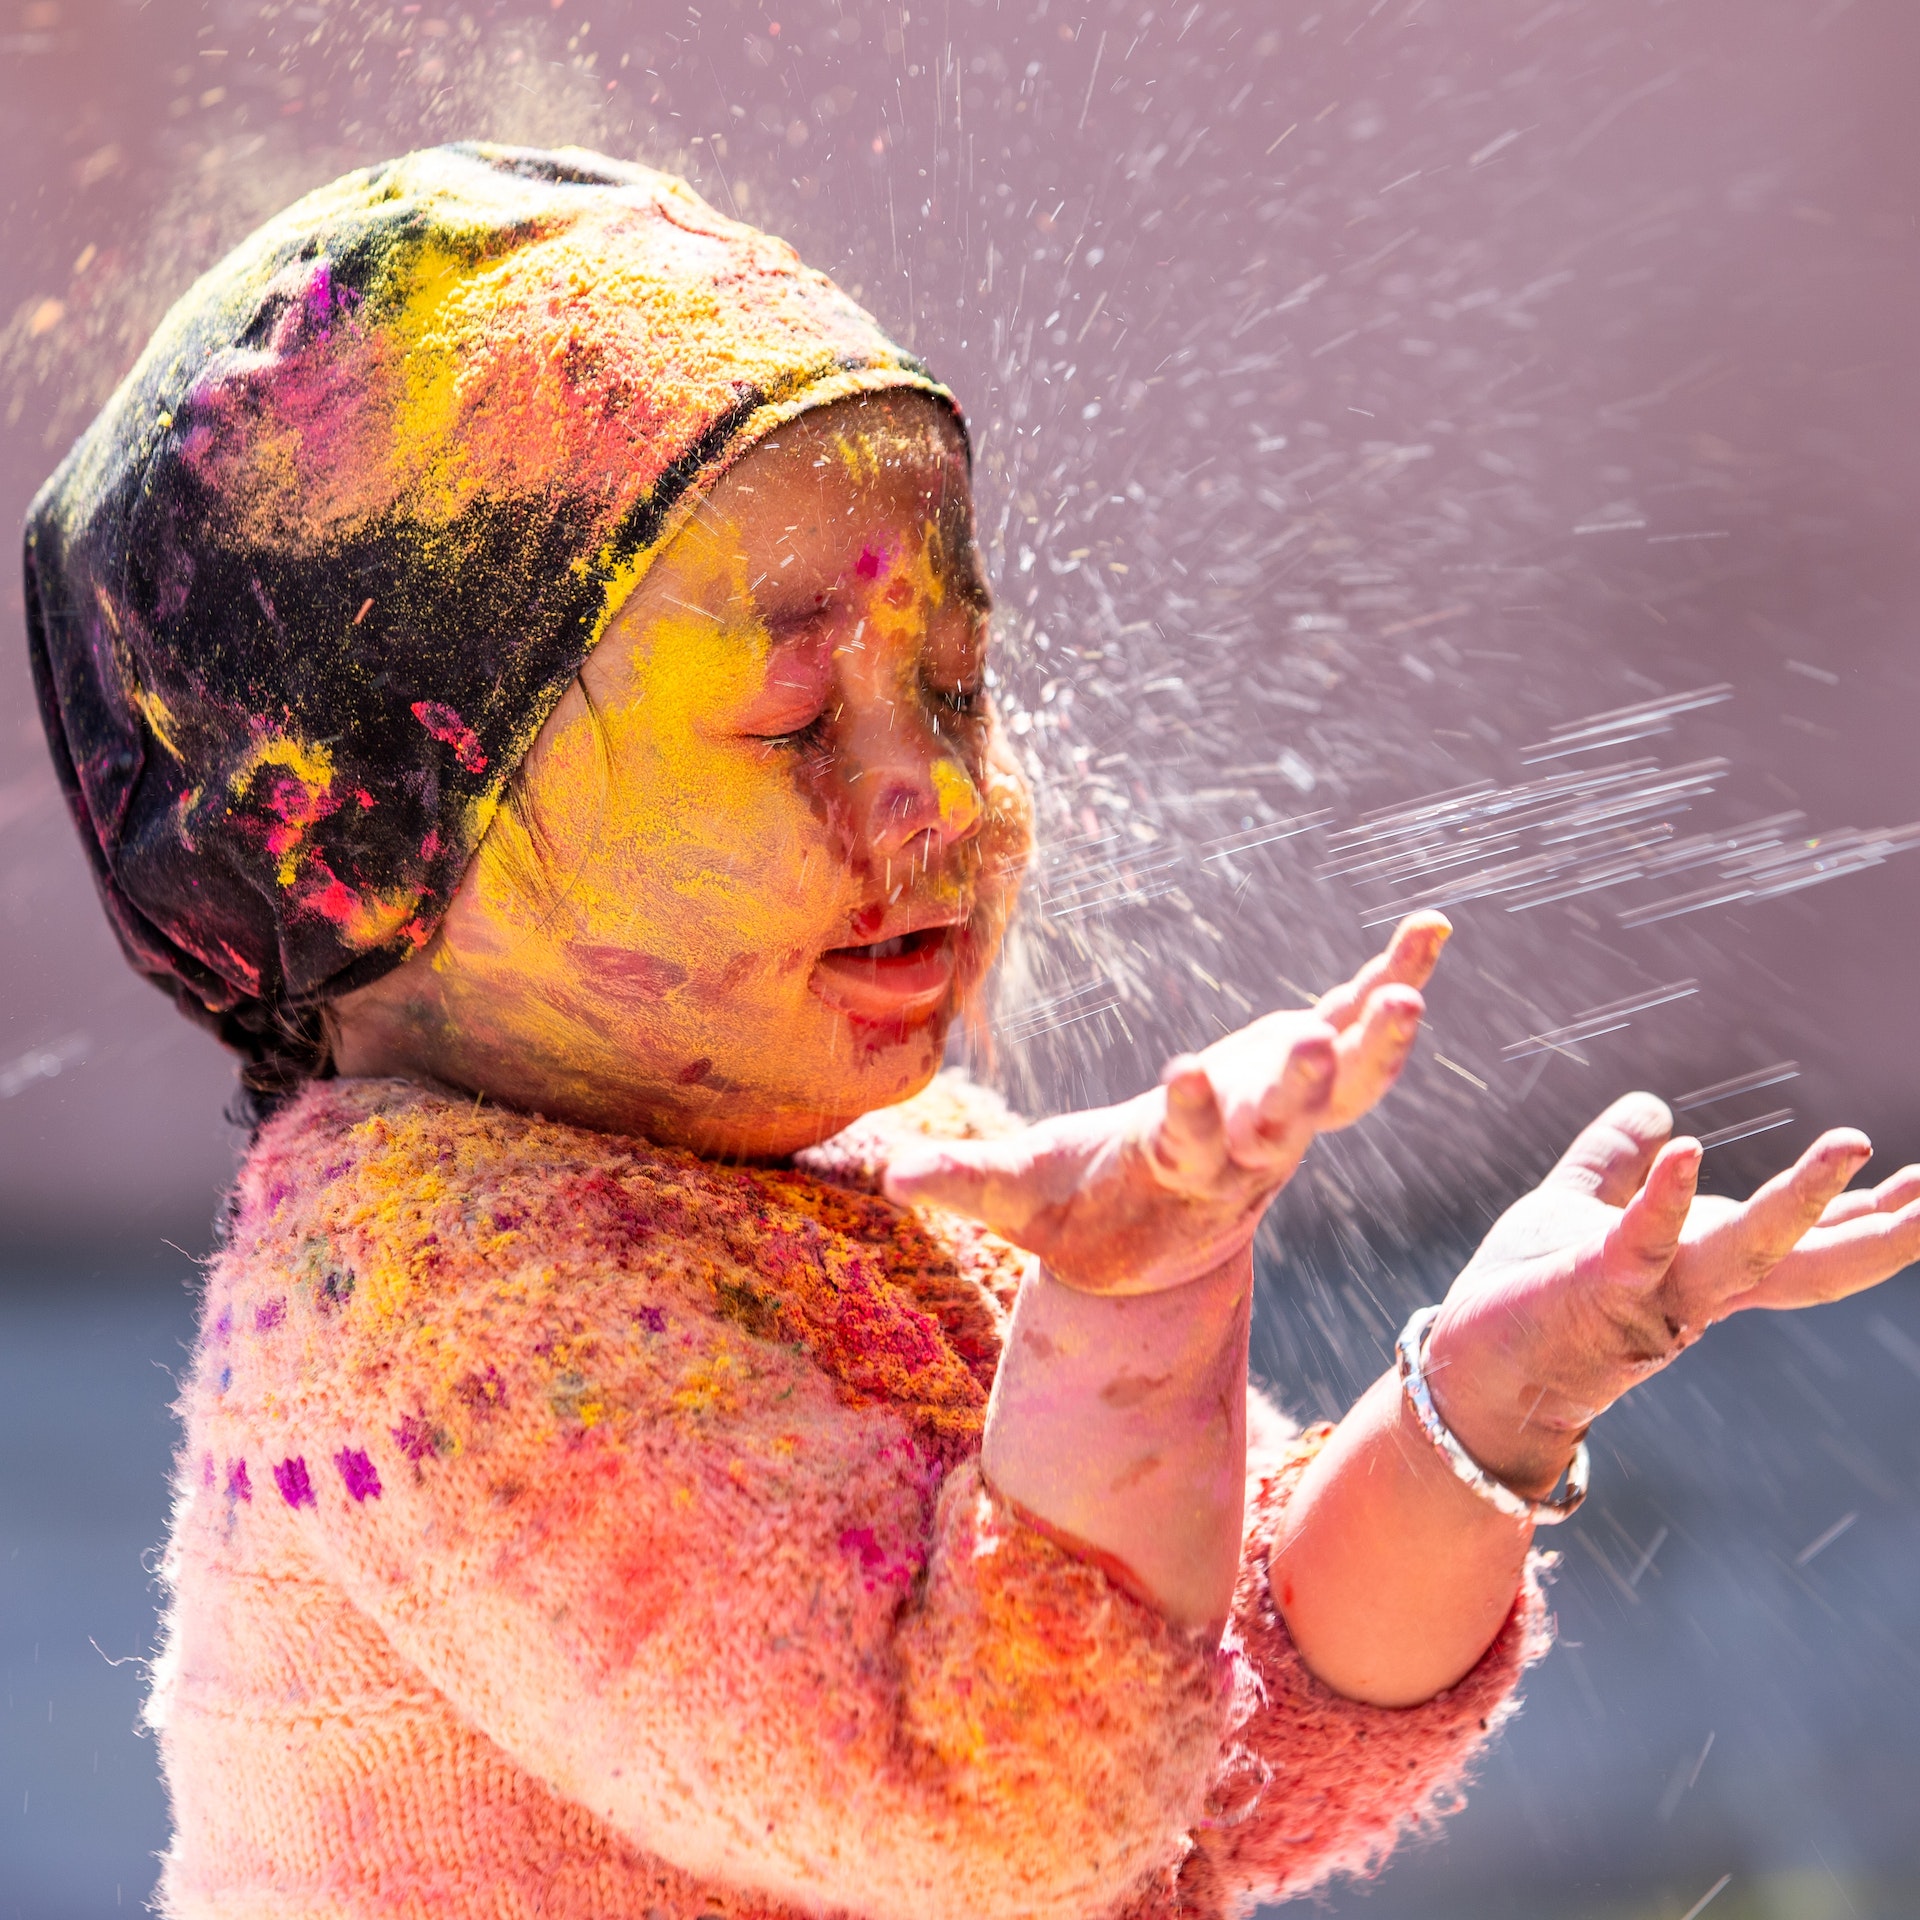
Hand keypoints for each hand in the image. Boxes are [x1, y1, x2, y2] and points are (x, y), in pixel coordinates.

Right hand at [884, 913, 1449, 1292]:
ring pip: (1343, 1090)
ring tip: (1409, 995)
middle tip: (1312, 1044)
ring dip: (1377, 1045)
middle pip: (1281, 1125)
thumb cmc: (1077, 1216)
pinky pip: (1355, 1030)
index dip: (1189, 1116)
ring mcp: (1284, 1116)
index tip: (1183, 1076)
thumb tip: (886, 1177)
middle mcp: (1244, 1151)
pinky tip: (1432, 931)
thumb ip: (963, 1185)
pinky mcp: (1302, 1079)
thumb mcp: (1017, 1203)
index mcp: (1173, 1173)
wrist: (1158, 1252)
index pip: (1186, 1147)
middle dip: (1297, 1087)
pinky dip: (1392, 981)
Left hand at [1427, 1092, 1919, 1495]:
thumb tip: (1654, 1110)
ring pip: (1747, 1251)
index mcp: (1701, 1266)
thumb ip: (1615, 1161)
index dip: (1866, 1217)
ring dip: (1799, 1201)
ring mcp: (1652, 1294)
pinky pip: (1640, 1240)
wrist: (1466, 1373)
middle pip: (1809, 1262)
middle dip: (1882, 1231)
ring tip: (1848, 1145)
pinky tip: (1686, 1148)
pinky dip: (1664, 1197)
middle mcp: (1695, 1289)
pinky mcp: (1594, 1288)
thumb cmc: (1524, 1296)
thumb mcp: (1578, 1210)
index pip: (1803, 1242)